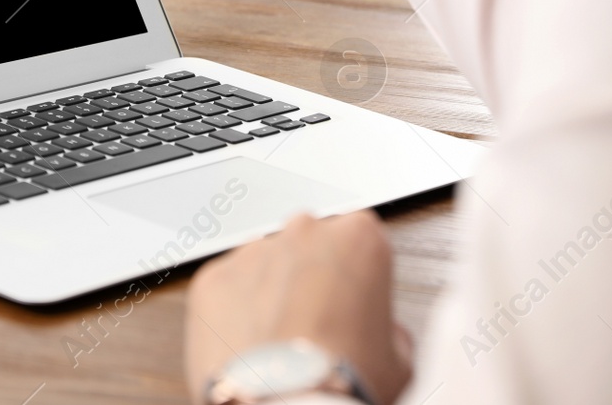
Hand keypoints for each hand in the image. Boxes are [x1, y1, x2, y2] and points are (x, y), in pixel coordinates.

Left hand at [185, 211, 413, 404]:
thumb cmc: (346, 380)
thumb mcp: (398, 357)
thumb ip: (390, 326)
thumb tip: (383, 334)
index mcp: (358, 237)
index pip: (358, 241)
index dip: (356, 278)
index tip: (352, 305)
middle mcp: (304, 231)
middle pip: (308, 246)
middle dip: (310, 278)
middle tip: (315, 326)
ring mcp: (253, 251)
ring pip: (263, 265)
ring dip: (269, 294)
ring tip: (279, 345)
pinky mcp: (212, 278)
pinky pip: (225, 289)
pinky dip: (232, 313)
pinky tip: (249, 348)